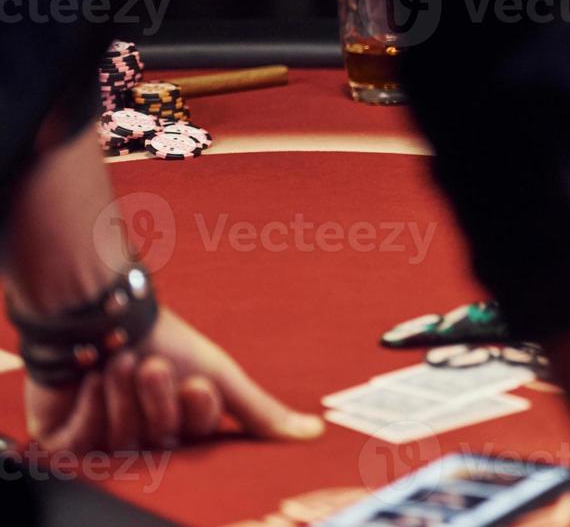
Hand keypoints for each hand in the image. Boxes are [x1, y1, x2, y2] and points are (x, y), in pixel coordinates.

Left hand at [24, 306, 323, 452]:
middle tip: (150, 364)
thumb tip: (317, 432)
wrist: (98, 312)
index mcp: (183, 424)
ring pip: (122, 440)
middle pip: (161, 437)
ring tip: (118, 360)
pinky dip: (90, 405)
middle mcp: (145, 436)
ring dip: (122, 393)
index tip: (195, 380)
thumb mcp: (219, 373)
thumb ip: (261, 411)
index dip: (197, 409)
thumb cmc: (161, 338)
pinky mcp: (64, 443)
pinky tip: (89, 378)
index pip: (198, 436)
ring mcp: (102, 441)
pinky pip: (82, 444)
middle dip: (157, 397)